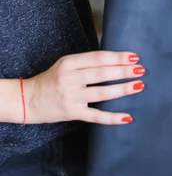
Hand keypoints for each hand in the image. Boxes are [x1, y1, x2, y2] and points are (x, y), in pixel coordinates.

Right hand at [23, 51, 144, 124]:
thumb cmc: (50, 80)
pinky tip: (127, 117)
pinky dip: (112, 117)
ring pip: (102, 93)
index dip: (118, 57)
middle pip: (102, 74)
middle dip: (124, 71)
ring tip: (139, 85)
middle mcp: (70, 78)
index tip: (134, 57)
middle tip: (141, 70)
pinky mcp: (72, 113)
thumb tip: (115, 61)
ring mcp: (71, 97)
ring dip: (123, 89)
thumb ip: (86, 62)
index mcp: (69, 63)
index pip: (98, 58)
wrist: (27, 100)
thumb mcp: (65, 64)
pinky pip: (96, 116)